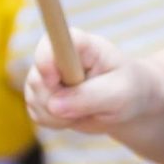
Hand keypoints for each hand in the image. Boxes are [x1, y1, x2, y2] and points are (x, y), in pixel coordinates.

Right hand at [24, 29, 163, 133]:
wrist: (129, 103)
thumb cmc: (130, 90)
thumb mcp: (120, 94)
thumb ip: (90, 97)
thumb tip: (53, 106)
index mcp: (80, 43)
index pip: (53, 40)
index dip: (46, 59)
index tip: (54, 79)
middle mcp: (56, 54)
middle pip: (38, 79)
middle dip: (59, 102)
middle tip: (90, 107)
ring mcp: (45, 74)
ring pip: (34, 99)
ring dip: (59, 116)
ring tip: (88, 111)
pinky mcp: (41, 94)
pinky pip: (36, 114)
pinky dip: (56, 123)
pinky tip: (76, 116)